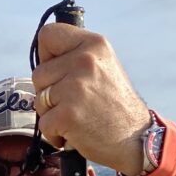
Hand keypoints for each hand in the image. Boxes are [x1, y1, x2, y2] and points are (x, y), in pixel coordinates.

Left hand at [32, 24, 149, 175]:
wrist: (137, 139)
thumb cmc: (116, 107)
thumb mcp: (104, 67)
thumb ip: (77, 56)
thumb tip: (45, 56)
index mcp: (93, 44)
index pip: (48, 35)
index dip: (46, 56)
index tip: (57, 72)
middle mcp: (84, 61)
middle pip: (39, 73)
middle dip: (49, 92)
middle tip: (73, 104)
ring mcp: (75, 88)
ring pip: (39, 99)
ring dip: (51, 115)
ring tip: (76, 119)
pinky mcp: (68, 115)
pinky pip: (44, 123)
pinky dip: (54, 134)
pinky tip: (73, 134)